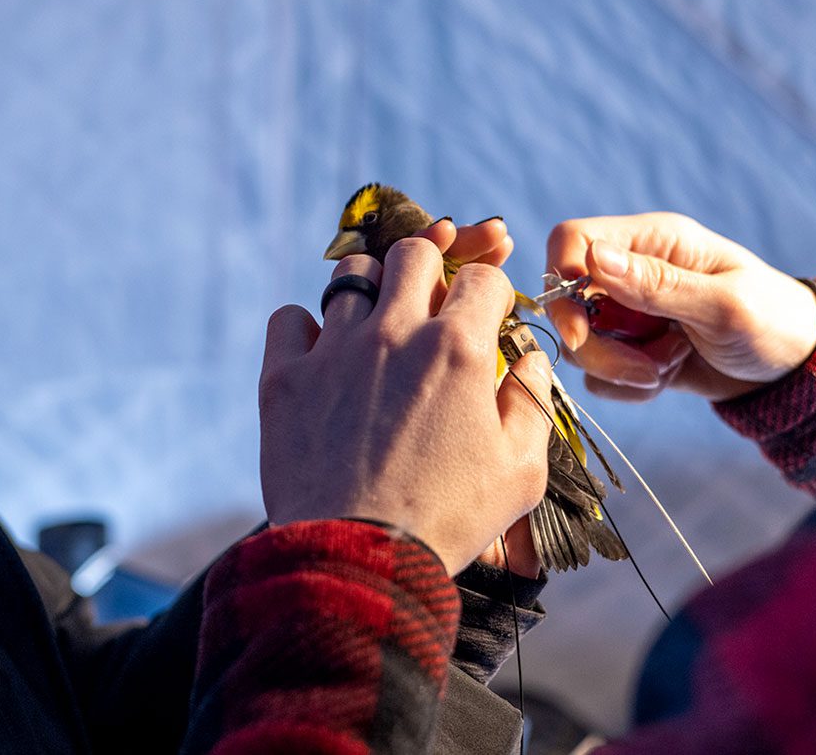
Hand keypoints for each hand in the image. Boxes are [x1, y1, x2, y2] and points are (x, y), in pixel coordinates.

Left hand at [260, 237, 552, 575]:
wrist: (358, 564)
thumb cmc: (447, 522)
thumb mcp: (520, 473)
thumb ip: (532, 403)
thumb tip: (529, 359)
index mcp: (457, 350)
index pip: (483, 279)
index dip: (490, 294)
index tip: (485, 318)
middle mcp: (395, 334)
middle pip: (415, 252)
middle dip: (431, 269)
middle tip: (431, 306)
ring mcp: (333, 351)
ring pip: (352, 276)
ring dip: (371, 291)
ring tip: (376, 328)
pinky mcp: (283, 377)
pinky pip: (288, 318)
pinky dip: (303, 328)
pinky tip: (321, 355)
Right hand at [546, 213, 815, 401]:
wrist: (794, 370)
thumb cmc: (773, 320)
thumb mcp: (723, 305)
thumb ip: (658, 284)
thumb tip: (594, 257)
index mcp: (652, 240)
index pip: (572, 240)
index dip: (561, 279)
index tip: (582, 328)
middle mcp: (630, 271)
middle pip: (567, 301)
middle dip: (598, 345)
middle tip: (645, 368)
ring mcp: (627, 312)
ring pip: (580, 343)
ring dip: (619, 368)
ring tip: (669, 367)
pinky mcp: (628, 349)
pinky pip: (598, 374)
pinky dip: (627, 386)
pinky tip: (668, 376)